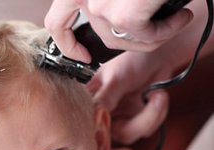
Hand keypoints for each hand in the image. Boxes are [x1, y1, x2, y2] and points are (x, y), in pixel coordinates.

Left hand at [45, 0, 192, 62]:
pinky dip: (167, 31)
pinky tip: (181, 17)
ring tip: (175, 19)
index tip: (83, 55)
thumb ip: (110, 2)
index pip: (57, 22)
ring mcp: (102, 6)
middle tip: (156, 30)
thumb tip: (123, 27)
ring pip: (126, 40)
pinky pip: (147, 37)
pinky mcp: (125, 15)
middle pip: (105, 35)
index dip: (68, 44)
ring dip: (154, 36)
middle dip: (133, 39)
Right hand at [87, 50, 169, 149]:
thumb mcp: (115, 77)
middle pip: (105, 141)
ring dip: (148, 118)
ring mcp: (116, 120)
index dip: (94, 145)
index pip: (83, 130)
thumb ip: (104, 98)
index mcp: (87, 103)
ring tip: (158, 96)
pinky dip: (156, 117)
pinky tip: (158, 98)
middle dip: (130, 130)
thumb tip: (93, 116)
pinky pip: (144, 131)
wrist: (157, 57)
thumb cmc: (131, 60)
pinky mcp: (134, 122)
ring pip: (128, 136)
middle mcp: (98, 114)